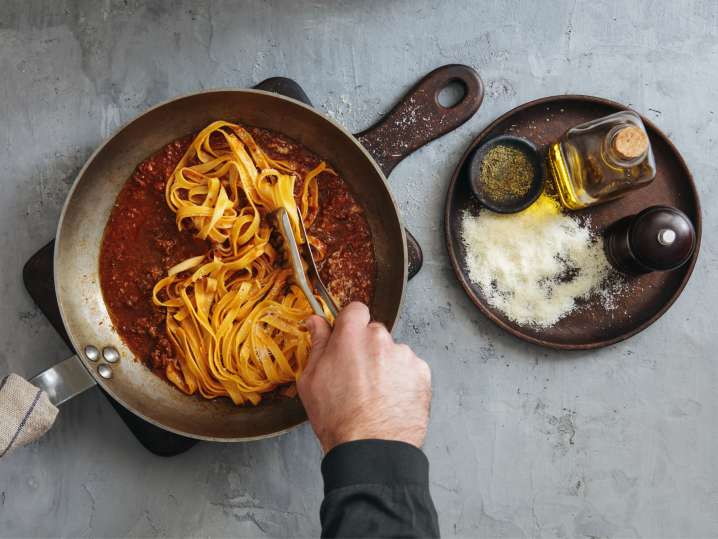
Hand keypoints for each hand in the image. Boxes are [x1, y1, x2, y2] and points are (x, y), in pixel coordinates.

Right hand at [298, 302, 431, 452]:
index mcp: (351, 335)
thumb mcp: (311, 379)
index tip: (346, 339)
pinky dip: (402, 380)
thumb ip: (317, 344)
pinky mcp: (422, 373)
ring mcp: (404, 355)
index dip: (350, 325)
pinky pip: (410, 369)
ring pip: (393, 352)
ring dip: (386, 365)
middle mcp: (380, 339)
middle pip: (374, 333)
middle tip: (358, 376)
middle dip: (367, 348)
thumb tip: (316, 321)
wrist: (371, 448)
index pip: (355, 310)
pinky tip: (390, 400)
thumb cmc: (337, 418)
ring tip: (375, 395)